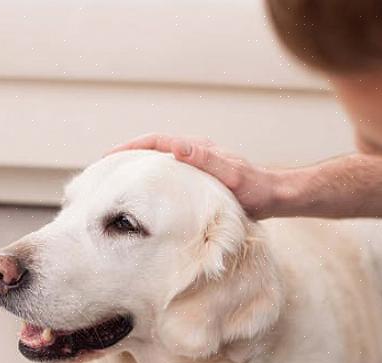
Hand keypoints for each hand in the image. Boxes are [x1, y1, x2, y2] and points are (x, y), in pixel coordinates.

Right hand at [109, 134, 279, 218]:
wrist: (276, 198)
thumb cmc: (256, 189)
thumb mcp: (230, 175)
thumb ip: (206, 160)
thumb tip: (177, 146)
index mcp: (197, 148)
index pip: (155, 141)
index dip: (129, 148)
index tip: (107, 158)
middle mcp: (194, 154)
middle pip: (153, 151)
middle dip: (128, 158)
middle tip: (104, 173)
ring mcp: (197, 167)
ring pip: (160, 165)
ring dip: (139, 172)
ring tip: (118, 187)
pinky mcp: (200, 182)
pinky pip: (170, 179)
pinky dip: (154, 185)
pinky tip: (148, 202)